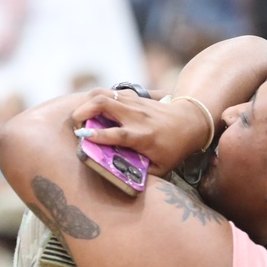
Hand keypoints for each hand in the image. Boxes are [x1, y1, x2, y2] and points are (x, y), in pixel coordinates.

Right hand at [71, 88, 190, 175]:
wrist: (191, 121)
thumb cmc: (175, 147)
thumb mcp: (162, 167)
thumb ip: (140, 171)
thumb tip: (118, 174)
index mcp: (143, 136)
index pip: (118, 134)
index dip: (99, 135)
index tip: (83, 136)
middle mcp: (137, 117)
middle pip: (106, 104)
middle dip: (84, 111)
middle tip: (75, 123)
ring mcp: (135, 104)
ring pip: (105, 93)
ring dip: (87, 101)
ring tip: (80, 114)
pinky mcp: (134, 97)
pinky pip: (110, 92)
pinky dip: (97, 97)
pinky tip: (93, 108)